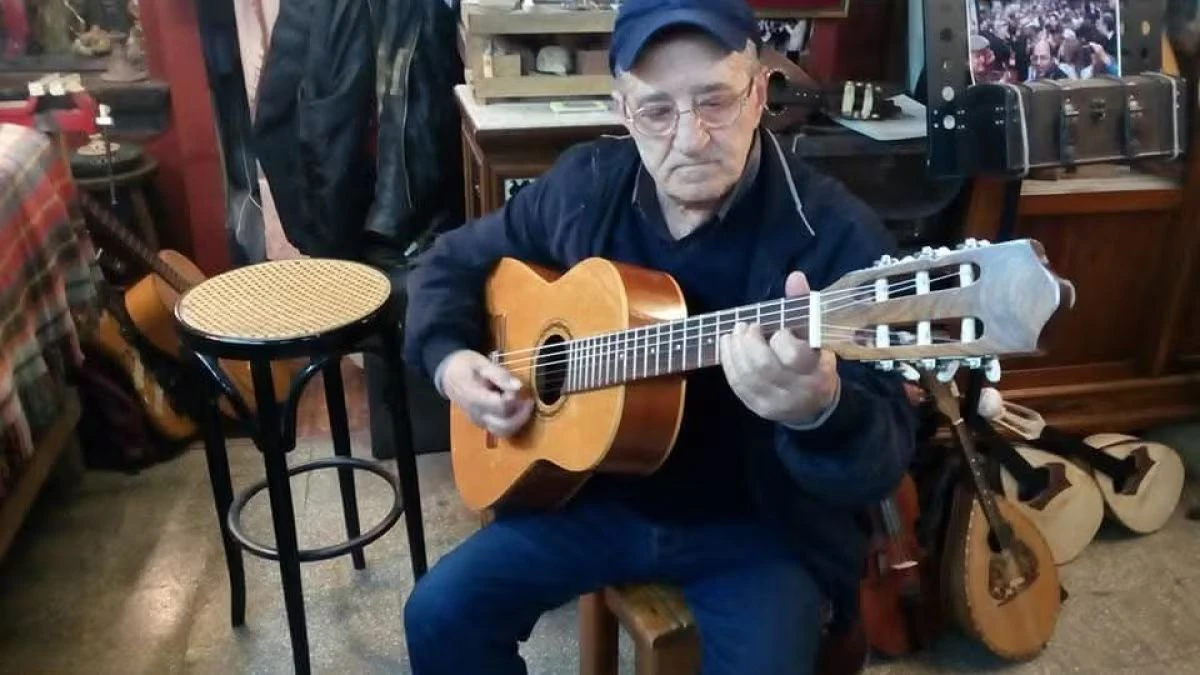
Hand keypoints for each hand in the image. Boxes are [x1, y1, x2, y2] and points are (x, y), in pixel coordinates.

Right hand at [438, 350, 533, 436]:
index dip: (515, 398)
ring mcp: (479, 421)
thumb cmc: (465, 364)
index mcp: (475, 398)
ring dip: (518, 422)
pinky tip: (515, 408)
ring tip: (524, 405)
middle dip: (521, 415)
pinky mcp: (481, 422)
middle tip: (529, 400)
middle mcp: (477, 414)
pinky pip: (499, 429)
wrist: (447, 373)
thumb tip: (519, 386)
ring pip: (503, 432)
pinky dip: (511, 422)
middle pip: (505, 426)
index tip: (520, 387)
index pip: (502, 407)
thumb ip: (500, 375)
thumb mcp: (481, 363)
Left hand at [719, 271, 839, 426]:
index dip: (781, 338)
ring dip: (736, 349)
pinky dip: (729, 361)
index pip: (793, 355)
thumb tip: (795, 276)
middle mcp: (797, 392)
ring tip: (735, 332)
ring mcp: (776, 404)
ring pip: (747, 376)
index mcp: (817, 372)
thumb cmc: (813, 360)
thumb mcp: (815, 334)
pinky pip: (737, 384)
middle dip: (750, 342)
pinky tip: (728, 345)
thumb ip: (804, 304)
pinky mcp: (758, 408)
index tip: (779, 329)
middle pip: (764, 367)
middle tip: (747, 326)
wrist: (814, 404)